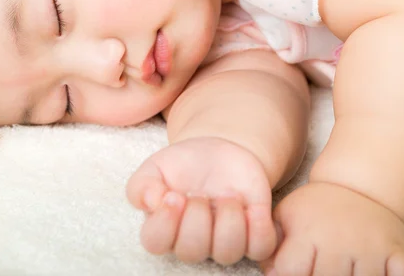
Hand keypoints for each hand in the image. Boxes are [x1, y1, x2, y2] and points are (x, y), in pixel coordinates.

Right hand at [126, 137, 276, 264]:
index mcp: (164, 227)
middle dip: (196, 218)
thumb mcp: (155, 166)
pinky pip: (261, 248)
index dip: (164, 222)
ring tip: (228, 194)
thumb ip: (142, 186)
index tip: (173, 195)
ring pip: (227, 252)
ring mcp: (224, 241)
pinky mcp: (253, 235)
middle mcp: (192, 241)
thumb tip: (152, 203)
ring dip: (228, 220)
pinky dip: (259, 229)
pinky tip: (251, 207)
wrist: (218, 152)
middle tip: (200, 193)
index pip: (154, 242)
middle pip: (191, 251)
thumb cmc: (183, 164)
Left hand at [261, 182, 403, 275]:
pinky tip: (374, 271)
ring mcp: (371, 248)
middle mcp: (340, 241)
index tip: (293, 268)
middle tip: (318, 268)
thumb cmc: (317, 207)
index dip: (288, 274)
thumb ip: (272, 240)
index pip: (290, 270)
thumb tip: (269, 270)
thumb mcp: (287, 213)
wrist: (359, 187)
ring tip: (340, 268)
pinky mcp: (396, 253)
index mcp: (309, 231)